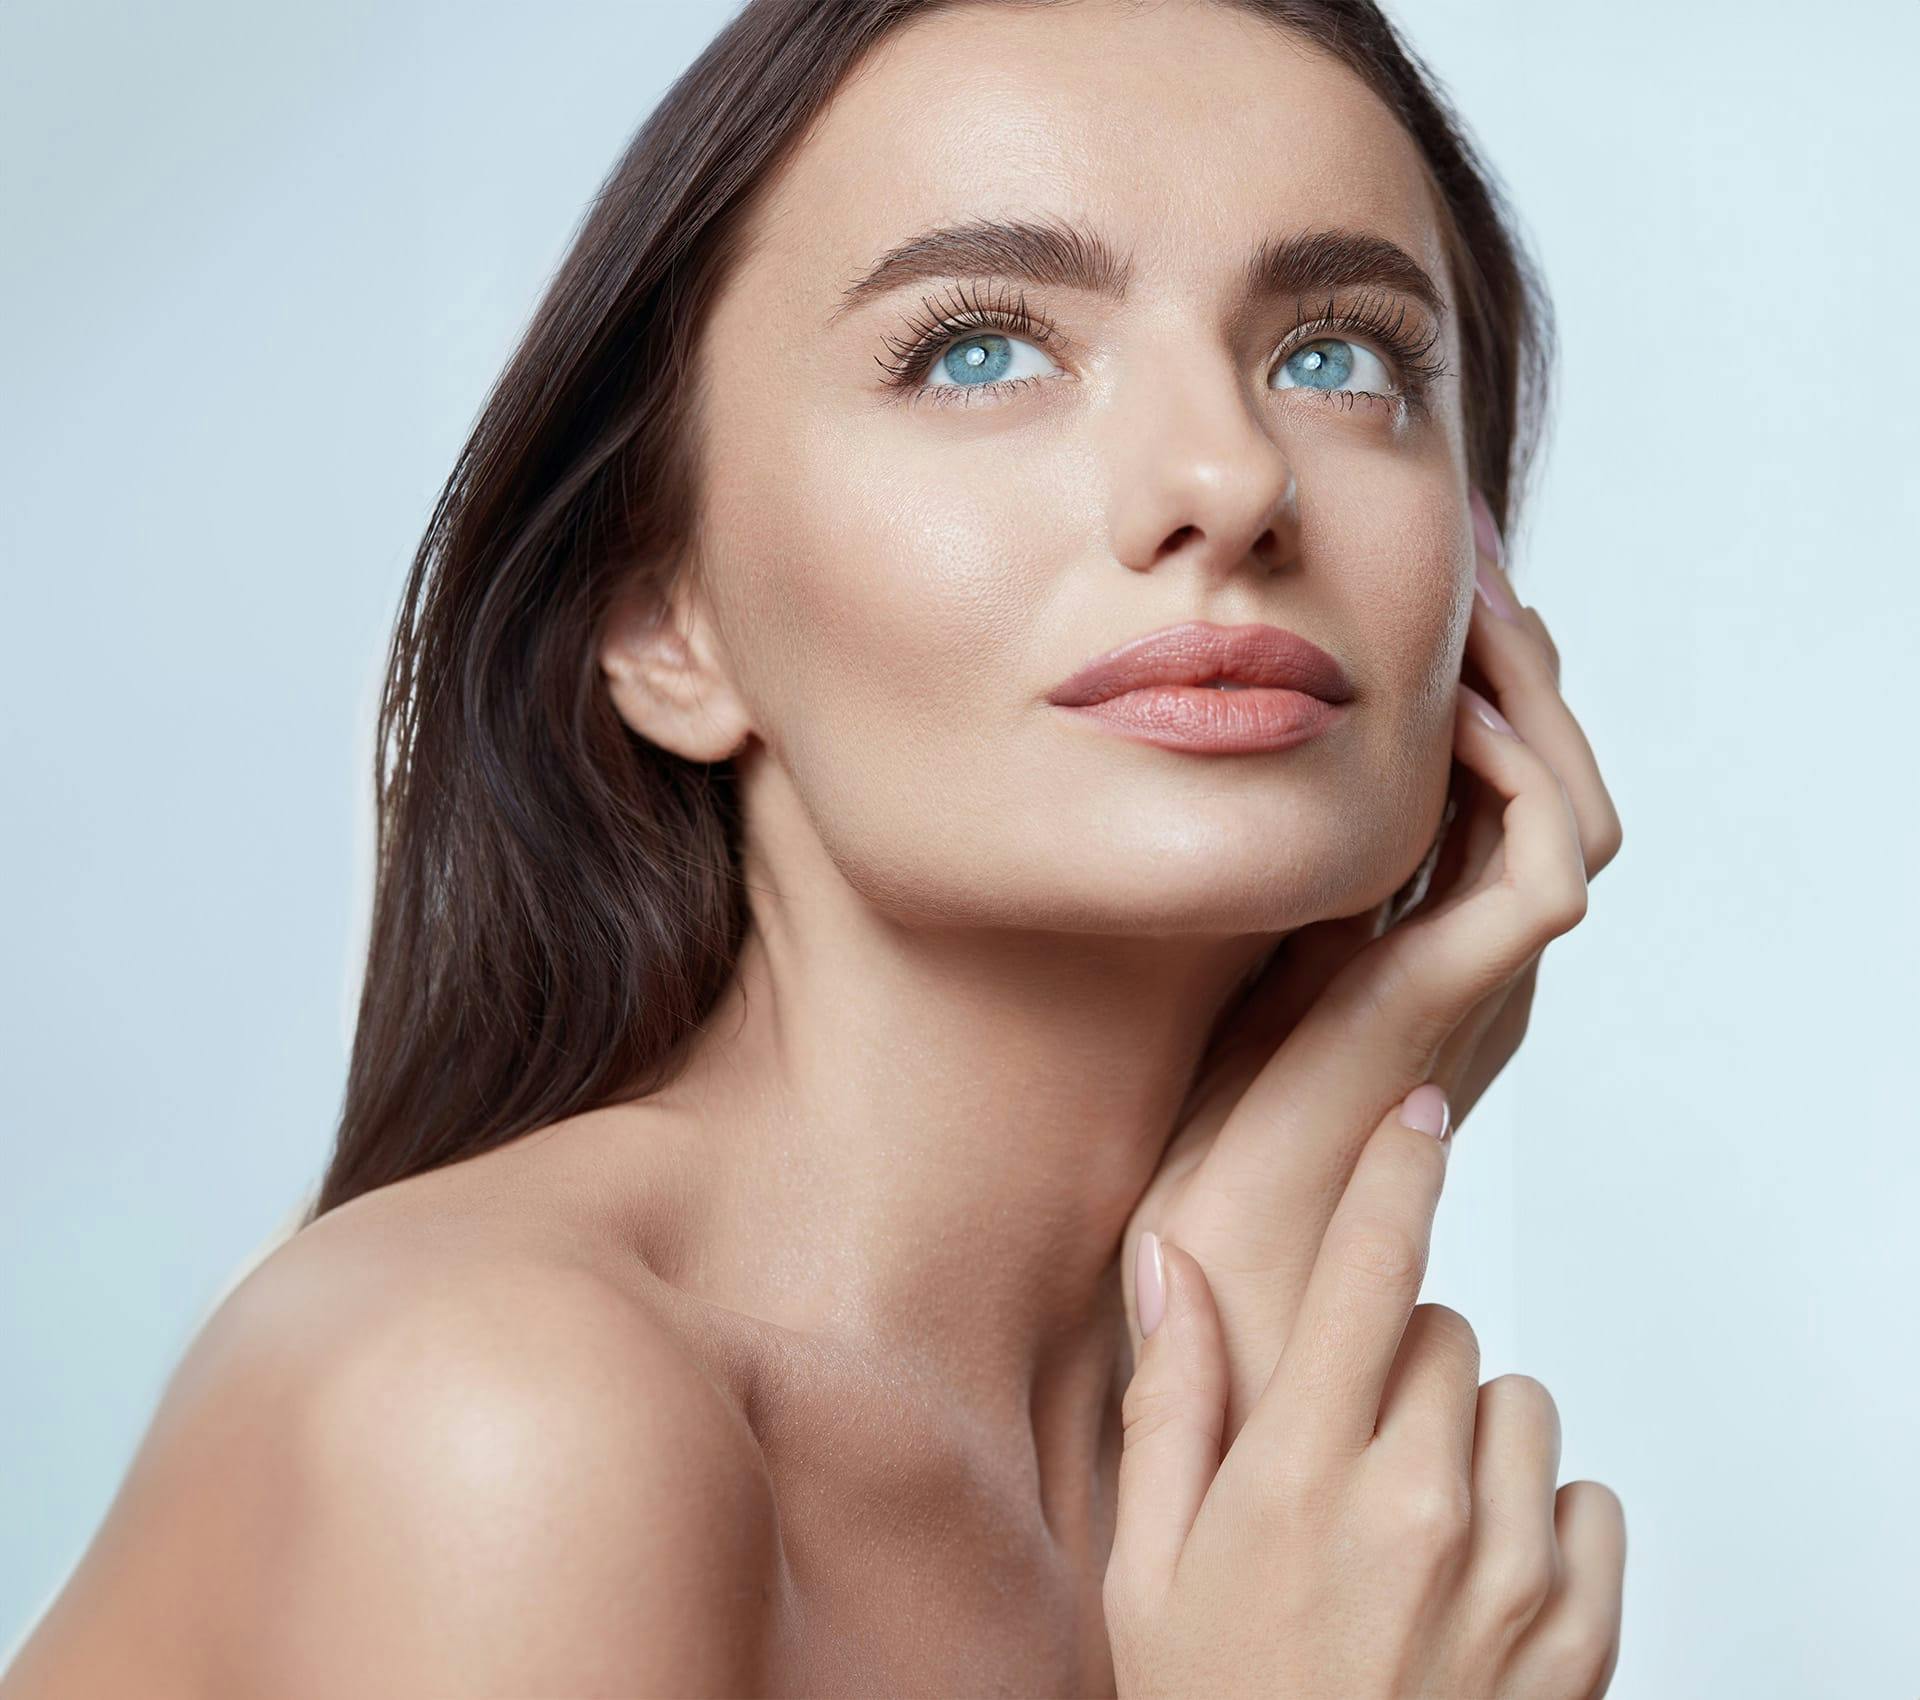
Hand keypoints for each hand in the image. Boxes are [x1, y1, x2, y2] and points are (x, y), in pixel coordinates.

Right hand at [1105, 1099, 1625, 1696]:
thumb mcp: (1148, 1567)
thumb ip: (1169, 1402)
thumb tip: (1169, 1263)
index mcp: (1302, 1474)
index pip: (1366, 1271)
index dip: (1394, 1168)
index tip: (1417, 1106)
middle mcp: (1421, 1505)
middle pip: (1439, 1329)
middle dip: (1389, 1360)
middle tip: (1336, 1453)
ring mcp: (1513, 1572)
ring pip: (1515, 1404)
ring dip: (1464, 1434)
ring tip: (1403, 1526)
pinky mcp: (1582, 1633)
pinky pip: (1591, 1497)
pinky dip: (1542, 1514)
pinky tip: (1473, 1575)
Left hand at [1122, 490, 1623, 1442]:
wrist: (1201, 1244)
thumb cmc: (1185, 1107)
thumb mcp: (1216, 941)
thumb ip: (1243, 862)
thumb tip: (1191, 743)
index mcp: (1418, 938)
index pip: (1476, 780)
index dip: (1458, 676)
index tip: (1402, 590)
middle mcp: (1466, 952)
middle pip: (1532, 772)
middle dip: (1498, 661)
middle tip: (1449, 565)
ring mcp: (1478, 977)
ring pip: (1563, 798)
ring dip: (1520, 692)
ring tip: (1457, 604)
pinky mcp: (1464, 998)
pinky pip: (1544, 859)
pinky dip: (1512, 770)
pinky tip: (1442, 708)